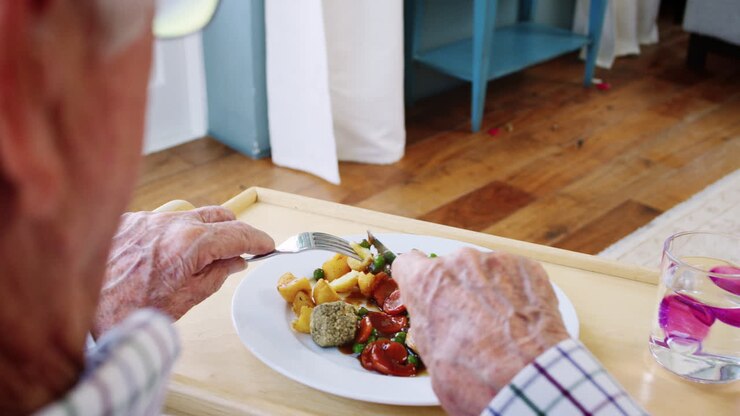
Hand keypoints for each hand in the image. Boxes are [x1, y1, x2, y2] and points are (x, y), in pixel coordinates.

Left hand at [94, 206, 273, 336]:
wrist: (73, 305)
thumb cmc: (125, 310)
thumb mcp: (183, 301)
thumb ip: (215, 276)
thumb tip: (234, 262)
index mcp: (191, 244)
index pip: (239, 233)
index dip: (258, 239)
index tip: (268, 245)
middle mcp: (171, 223)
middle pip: (219, 215)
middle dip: (235, 231)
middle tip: (240, 251)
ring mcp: (148, 218)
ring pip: (190, 214)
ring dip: (204, 229)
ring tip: (202, 254)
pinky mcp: (128, 220)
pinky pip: (162, 219)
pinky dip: (174, 231)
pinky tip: (165, 253)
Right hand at [392, 248, 567, 415]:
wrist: (523, 378)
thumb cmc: (471, 375)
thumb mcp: (429, 355)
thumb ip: (429, 324)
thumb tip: (439, 326)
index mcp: (425, 282)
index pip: (408, 263)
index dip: (416, 281)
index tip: (424, 294)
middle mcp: (458, 262)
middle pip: (451, 268)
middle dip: (457, 289)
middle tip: (469, 321)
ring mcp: (496, 262)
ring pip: (485, 271)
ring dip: (488, 290)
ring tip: (501, 324)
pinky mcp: (528, 268)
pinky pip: (515, 275)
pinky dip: (517, 293)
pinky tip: (520, 320)